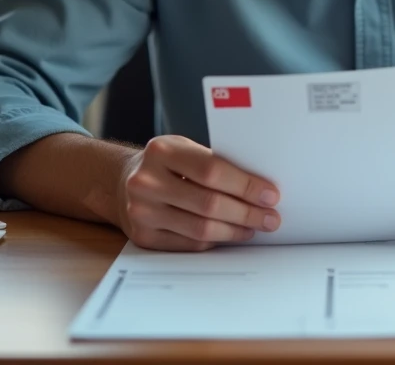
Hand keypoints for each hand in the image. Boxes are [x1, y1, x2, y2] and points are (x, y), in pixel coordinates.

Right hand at [117, 135, 281, 250]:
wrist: (123, 182)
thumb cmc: (167, 164)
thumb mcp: (185, 150)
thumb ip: (215, 163)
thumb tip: (261, 189)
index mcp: (162, 151)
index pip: (212, 170)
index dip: (246, 185)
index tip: (271, 195)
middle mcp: (146, 181)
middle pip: (209, 203)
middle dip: (247, 213)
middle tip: (271, 218)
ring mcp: (142, 211)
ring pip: (201, 228)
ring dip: (235, 230)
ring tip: (255, 228)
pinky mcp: (143, 236)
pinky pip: (189, 243)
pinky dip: (216, 240)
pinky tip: (230, 234)